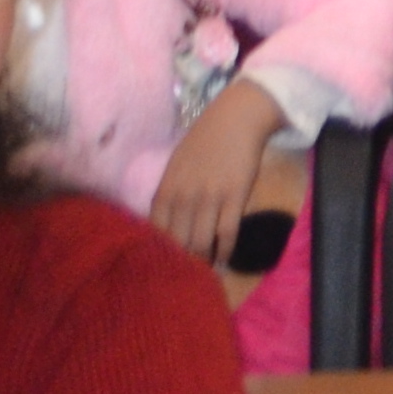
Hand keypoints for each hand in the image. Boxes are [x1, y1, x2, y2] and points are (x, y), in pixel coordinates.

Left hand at [149, 82, 285, 265]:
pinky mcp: (235, 197)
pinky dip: (225, 251)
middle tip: (187, 275)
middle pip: (178, 243)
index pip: (156, 233)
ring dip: (204, 261)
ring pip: (202, 242)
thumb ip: (169, 196)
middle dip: (182, 262)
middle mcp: (184, 197)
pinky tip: (224, 259)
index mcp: (166, 189)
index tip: (166, 265)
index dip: (160, 253)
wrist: (236, 118)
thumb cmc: (204, 141)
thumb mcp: (176, 167)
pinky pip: (227, 234)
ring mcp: (210, 198)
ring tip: (206, 272)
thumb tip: (164, 227)